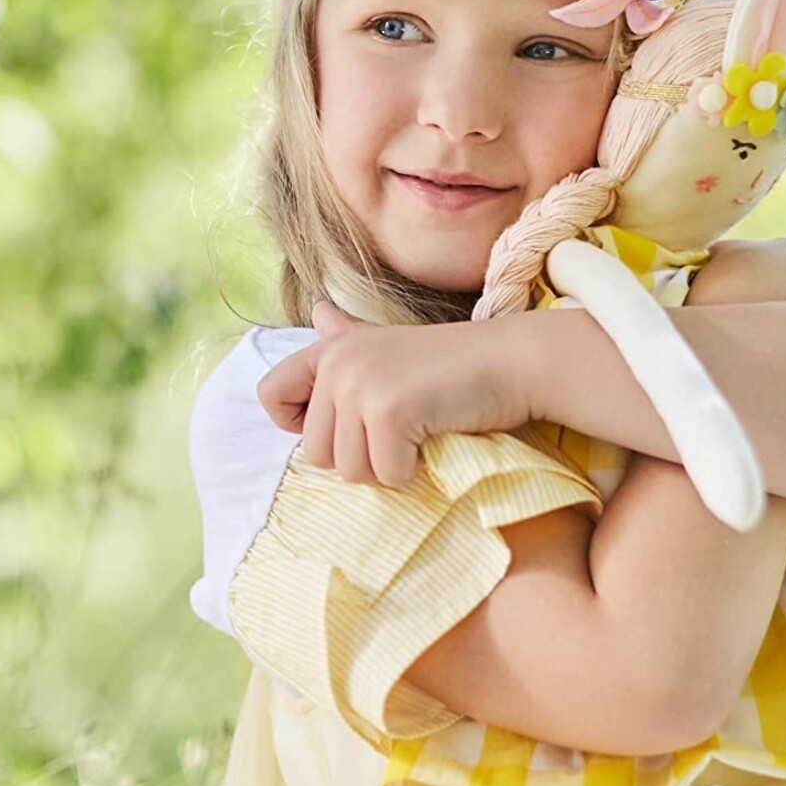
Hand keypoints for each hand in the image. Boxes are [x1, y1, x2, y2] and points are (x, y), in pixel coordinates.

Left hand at [257, 302, 533, 487]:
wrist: (515, 361)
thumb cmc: (457, 362)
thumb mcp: (392, 345)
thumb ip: (349, 338)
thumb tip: (318, 310)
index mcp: (331, 347)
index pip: (271, 394)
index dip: (299, 425)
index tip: (345, 425)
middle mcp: (337, 361)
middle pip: (315, 453)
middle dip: (360, 458)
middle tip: (400, 432)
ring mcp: (361, 384)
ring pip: (349, 471)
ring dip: (387, 469)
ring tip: (418, 434)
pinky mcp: (388, 411)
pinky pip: (386, 476)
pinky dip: (414, 473)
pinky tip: (435, 440)